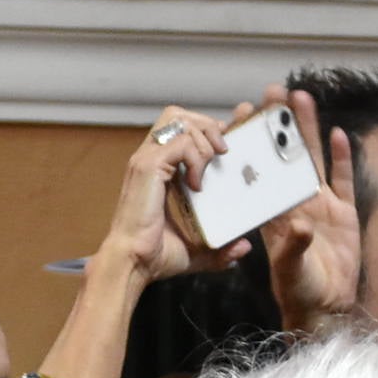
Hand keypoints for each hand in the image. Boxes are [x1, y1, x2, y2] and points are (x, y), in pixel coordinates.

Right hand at [100, 102, 252, 285]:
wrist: (134, 263)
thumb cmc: (156, 255)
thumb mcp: (197, 249)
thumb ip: (221, 248)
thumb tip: (243, 248)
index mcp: (160, 168)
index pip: (183, 129)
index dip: (208, 128)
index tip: (228, 143)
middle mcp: (151, 157)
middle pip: (179, 114)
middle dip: (207, 125)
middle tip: (223, 153)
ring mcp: (147, 159)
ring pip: (180, 121)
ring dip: (205, 139)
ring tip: (210, 168)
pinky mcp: (148, 166)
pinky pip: (180, 143)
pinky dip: (196, 158)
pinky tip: (197, 185)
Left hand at [265, 85, 363, 329]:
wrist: (326, 308)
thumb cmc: (299, 291)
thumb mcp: (290, 271)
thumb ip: (295, 248)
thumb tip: (301, 225)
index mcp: (272, 213)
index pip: (257, 169)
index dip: (250, 141)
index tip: (241, 113)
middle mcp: (294, 203)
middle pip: (284, 155)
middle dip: (278, 124)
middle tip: (272, 92)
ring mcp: (320, 205)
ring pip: (312, 159)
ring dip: (307, 130)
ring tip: (301, 99)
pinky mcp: (345, 214)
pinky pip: (342, 180)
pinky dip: (341, 158)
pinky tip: (338, 133)